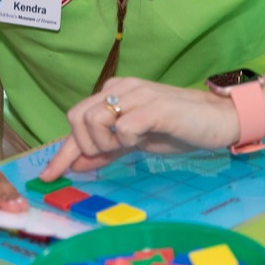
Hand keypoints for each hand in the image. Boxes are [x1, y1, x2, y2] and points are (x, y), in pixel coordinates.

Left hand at [39, 78, 239, 180]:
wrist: (218, 121)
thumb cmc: (178, 128)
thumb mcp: (135, 140)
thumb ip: (107, 149)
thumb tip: (77, 162)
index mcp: (114, 92)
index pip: (77, 120)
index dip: (60, 152)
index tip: (47, 177)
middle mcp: (121, 88)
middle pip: (76, 117)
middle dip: (86, 145)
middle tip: (111, 153)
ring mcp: (137, 95)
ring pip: (93, 119)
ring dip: (104, 143)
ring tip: (128, 145)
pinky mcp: (155, 107)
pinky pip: (123, 126)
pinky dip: (126, 139)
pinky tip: (142, 138)